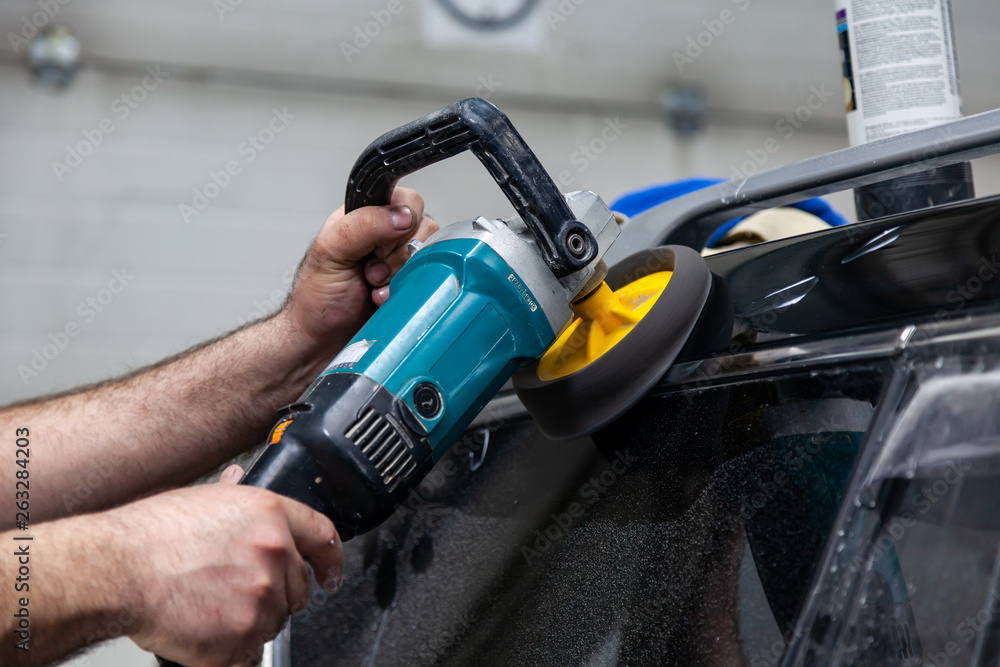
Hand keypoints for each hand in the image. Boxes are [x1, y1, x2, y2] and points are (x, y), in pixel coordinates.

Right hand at [116, 465, 342, 666]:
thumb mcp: (204, 500)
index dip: (330, 559)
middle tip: (235, 594)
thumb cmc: (150, 537)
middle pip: (298, 588)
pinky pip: (249, 653)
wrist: (116, 571)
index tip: (330, 575)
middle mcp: (275, 553)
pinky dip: (229, 651)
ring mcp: (262, 597)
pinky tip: (204, 629)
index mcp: (271, 515)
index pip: (323, 536)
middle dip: (275, 595)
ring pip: (274, 623)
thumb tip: (240, 488)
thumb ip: (237, 504)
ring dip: (249, 623)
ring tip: (209, 608)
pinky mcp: (243, 637)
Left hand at [284, 187, 438, 355]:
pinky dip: (411, 291)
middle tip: (370, 270)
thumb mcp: (330, 252)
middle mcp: (388, 234)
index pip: (403, 200)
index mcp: (365, 216)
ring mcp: (404, 260)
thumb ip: (361, 225)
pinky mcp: (415, 284)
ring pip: (430, 252)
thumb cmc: (317, 299)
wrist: (322, 344)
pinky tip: (388, 298)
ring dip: (401, 275)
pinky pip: (433, 278)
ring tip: (375, 286)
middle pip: (422, 226)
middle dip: (396, 255)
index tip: (376, 247)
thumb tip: (401, 215)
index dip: (397, 223)